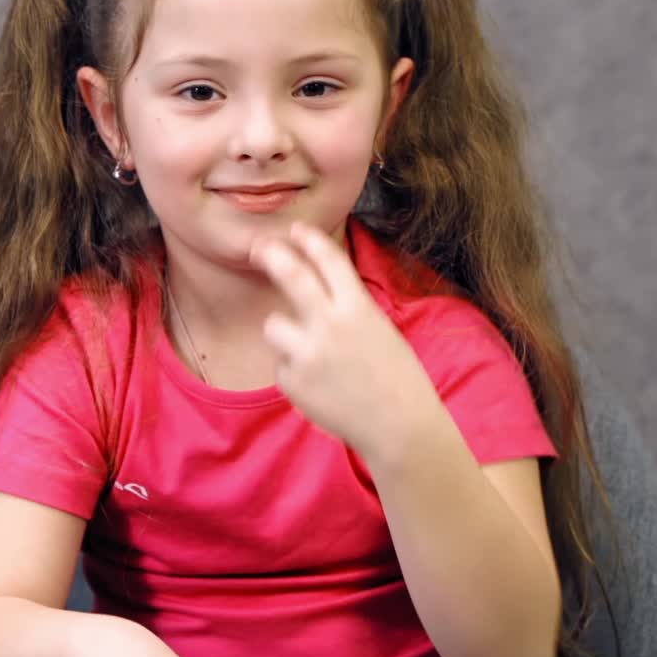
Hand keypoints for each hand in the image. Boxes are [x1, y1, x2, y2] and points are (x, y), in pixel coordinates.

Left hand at [249, 219, 440, 460]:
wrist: (398, 426)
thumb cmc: (395, 377)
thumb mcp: (379, 329)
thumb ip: (346, 308)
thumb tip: (314, 287)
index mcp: (358, 308)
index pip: (329, 260)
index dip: (309, 241)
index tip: (295, 231)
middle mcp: (330, 325)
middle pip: (291, 276)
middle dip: (272, 256)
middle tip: (258, 247)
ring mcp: (307, 354)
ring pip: (273, 325)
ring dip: (284, 332)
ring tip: (311, 355)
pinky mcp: (292, 382)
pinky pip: (281, 365)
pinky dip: (295, 371)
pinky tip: (320, 386)